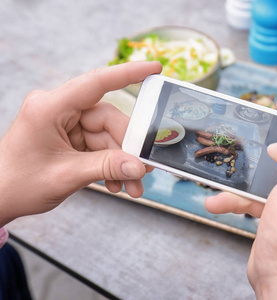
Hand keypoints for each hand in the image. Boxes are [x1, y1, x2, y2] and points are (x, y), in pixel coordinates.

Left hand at [0, 62, 161, 226]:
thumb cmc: (16, 183)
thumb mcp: (66, 176)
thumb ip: (106, 168)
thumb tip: (138, 166)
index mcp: (49, 108)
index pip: (96, 83)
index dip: (128, 74)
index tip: (155, 69)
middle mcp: (58, 110)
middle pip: (108, 119)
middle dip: (127, 148)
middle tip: (143, 169)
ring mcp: (64, 123)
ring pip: (107, 136)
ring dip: (121, 161)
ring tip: (131, 185)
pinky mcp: (69, 136)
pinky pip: (100, 145)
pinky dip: (110, 164)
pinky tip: (117, 182)